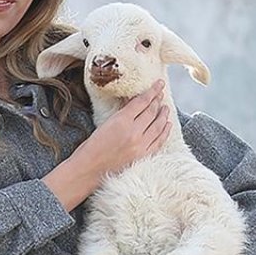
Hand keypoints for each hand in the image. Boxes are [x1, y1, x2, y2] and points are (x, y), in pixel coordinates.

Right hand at [40, 79, 169, 211]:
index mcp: (122, 121)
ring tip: (165, 107)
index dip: (152, 91)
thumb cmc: (91, 147)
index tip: (159, 84)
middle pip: (151, 112)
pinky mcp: (143, 157)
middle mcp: (134, 133)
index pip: (142, 102)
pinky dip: (164, 132)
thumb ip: (121, 114)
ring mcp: (140, 146)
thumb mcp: (104, 124)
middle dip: (158, 101)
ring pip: (158, 126)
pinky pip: (159, 142)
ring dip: (163, 115)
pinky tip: (167, 125)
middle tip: (161, 93)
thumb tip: (132, 103)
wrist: (88, 170)